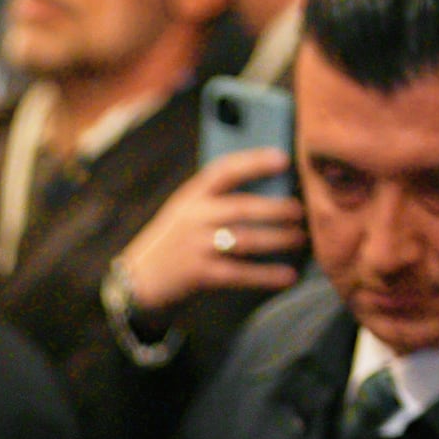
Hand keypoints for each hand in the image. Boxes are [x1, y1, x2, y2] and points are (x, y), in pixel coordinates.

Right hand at [113, 149, 308, 320]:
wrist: (137, 280)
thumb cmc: (172, 241)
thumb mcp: (185, 212)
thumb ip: (215, 200)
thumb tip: (267, 191)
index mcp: (191, 196)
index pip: (224, 171)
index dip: (254, 162)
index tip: (282, 158)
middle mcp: (194, 218)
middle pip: (242, 208)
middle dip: (276, 209)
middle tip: (301, 210)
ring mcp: (196, 246)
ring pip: (246, 239)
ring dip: (278, 239)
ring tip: (301, 238)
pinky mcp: (200, 274)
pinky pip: (240, 273)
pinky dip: (266, 275)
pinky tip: (288, 276)